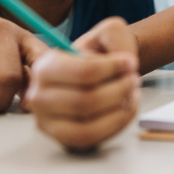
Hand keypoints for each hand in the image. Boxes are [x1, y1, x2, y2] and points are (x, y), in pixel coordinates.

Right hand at [28, 17, 141, 152]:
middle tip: (134, 80)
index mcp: (45, 66)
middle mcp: (39, 96)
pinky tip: (126, 108)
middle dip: (119, 91)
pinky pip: (91, 141)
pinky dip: (115, 126)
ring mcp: (48, 122)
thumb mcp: (109, 32)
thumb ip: (117, 38)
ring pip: (87, 127)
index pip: (83, 73)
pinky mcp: (62, 138)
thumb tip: (126, 66)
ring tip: (132, 94)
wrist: (99, 73)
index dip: (113, 69)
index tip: (131, 62)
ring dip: (118, 111)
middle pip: (85, 102)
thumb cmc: (101, 53)